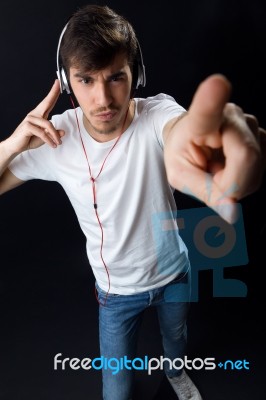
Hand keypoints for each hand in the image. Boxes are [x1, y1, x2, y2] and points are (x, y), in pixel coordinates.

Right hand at [5, 79, 63, 153]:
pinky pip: (42, 133)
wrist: (15, 146)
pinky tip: (52, 145)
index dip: (53, 93)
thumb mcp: (45, 138)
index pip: (47, 103)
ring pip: (48, 125)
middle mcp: (34, 115)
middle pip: (46, 103)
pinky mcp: (27, 126)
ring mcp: (30, 119)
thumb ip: (53, 134)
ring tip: (58, 143)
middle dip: (53, 93)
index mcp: (38, 115)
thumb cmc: (29, 140)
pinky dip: (49, 140)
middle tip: (59, 83)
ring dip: (54, 136)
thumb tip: (63, 132)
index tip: (58, 83)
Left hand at [164, 74, 265, 222]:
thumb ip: (205, 192)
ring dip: (235, 180)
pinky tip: (228, 166)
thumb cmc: (181, 152)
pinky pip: (258, 169)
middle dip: (229, 183)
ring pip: (255, 168)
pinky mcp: (260, 135)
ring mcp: (250, 122)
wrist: (188, 136)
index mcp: (200, 120)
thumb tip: (233, 214)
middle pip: (247, 160)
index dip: (213, 100)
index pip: (207, 111)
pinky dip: (242, 177)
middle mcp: (231, 115)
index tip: (218, 84)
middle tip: (209, 176)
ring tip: (216, 168)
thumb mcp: (180, 175)